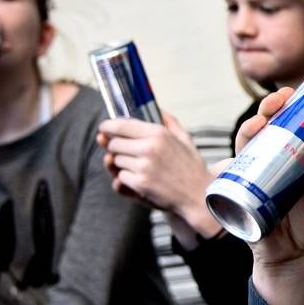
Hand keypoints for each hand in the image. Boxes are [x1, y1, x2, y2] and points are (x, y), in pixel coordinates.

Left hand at [99, 112, 218, 234]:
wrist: (199, 195)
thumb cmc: (192, 168)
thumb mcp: (186, 140)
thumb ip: (170, 122)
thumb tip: (158, 109)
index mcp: (159, 133)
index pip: (121, 125)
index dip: (108, 126)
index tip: (104, 129)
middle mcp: (149, 148)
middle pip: (113, 144)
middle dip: (117, 148)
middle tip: (128, 153)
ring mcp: (143, 166)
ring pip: (115, 161)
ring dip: (122, 165)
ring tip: (140, 168)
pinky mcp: (140, 183)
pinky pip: (120, 178)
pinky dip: (127, 179)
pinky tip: (142, 180)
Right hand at [239, 87, 303, 304]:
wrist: (296, 258)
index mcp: (292, 158)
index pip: (287, 125)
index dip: (287, 108)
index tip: (293, 94)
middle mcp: (270, 162)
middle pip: (263, 130)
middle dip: (267, 111)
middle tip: (277, 102)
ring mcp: (253, 177)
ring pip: (245, 147)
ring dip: (249, 131)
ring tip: (261, 123)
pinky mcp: (240, 197)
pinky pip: (230, 180)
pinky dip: (230, 169)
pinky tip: (234, 160)